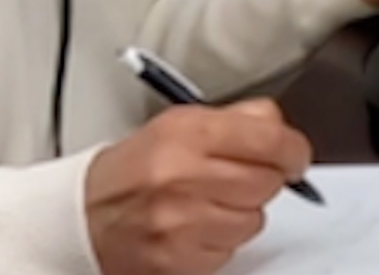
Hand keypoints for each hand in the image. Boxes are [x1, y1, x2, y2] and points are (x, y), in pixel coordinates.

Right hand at [84, 102, 309, 274]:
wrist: (83, 217)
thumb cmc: (135, 168)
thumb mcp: (180, 123)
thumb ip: (238, 119)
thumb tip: (281, 129)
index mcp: (188, 134)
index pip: (269, 138)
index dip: (292, 149)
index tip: (295, 156)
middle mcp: (184, 178)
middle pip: (266, 182)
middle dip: (264, 180)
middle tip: (241, 178)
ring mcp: (180, 226)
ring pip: (253, 221)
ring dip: (242, 213)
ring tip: (209, 203)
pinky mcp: (176, 264)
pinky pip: (229, 253)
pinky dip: (220, 242)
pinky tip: (195, 229)